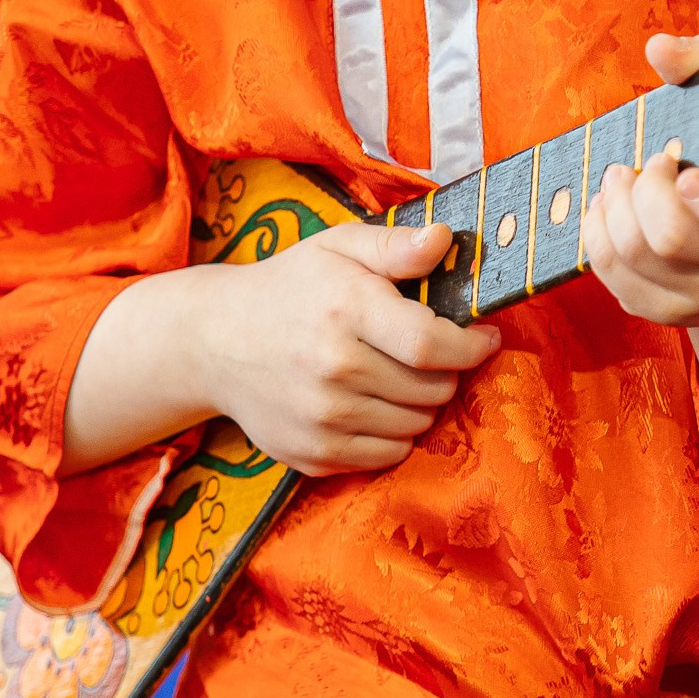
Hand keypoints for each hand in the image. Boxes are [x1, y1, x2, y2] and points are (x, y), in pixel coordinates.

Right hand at [84, 217, 499, 483]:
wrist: (213, 343)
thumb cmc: (288, 288)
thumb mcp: (337, 248)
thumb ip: (394, 245)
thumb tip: (446, 241)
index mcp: (344, 311)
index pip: (431, 345)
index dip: (471, 346)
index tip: (485, 338)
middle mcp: (333, 369)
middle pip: (431, 389)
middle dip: (445, 371)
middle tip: (428, 353)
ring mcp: (322, 419)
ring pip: (416, 426)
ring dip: (421, 403)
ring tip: (394, 375)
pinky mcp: (313, 455)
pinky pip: (387, 456)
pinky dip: (394, 434)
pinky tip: (371, 404)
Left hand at [585, 35, 698, 446]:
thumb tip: (659, 47)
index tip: (684, 169)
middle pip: (670, 240)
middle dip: (645, 191)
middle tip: (650, 162)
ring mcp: (698, 301)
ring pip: (633, 257)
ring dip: (614, 205)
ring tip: (623, 176)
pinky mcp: (661, 312)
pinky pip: (610, 275)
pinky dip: (597, 232)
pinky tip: (608, 206)